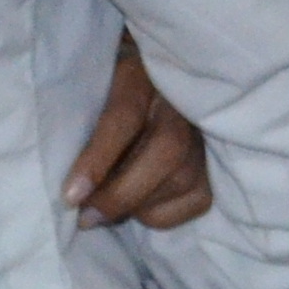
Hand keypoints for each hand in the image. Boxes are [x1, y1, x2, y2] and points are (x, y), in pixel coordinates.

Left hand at [63, 42, 213, 228]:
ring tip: (109, 203)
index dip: (98, 159)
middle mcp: (183, 98)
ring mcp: (207, 130)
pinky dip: (162, 213)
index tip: (71, 196)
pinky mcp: (218, 163)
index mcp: (142, 72)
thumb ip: (80, 124)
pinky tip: (142, 202)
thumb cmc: (108, 93)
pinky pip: (195, 202)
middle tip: (86, 216)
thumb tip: (70, 186)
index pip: (124, 115)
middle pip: (166, 149)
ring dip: (137, 204)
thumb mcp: (91, 94)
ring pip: (181, 179)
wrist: (156, 85)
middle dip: (121, 194)